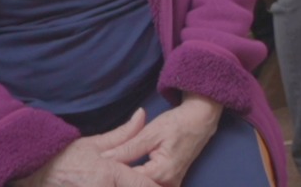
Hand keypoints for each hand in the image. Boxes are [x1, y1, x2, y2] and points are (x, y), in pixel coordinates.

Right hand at [14, 109, 160, 186]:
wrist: (34, 172)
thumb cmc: (63, 158)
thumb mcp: (93, 143)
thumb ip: (124, 133)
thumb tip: (142, 115)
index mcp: (110, 174)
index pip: (145, 185)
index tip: (169, 185)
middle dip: (145, 186)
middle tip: (164, 184)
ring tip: (137, 183)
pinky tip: (118, 185)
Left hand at [100, 95, 221, 186]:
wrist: (201, 120)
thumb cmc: (177, 123)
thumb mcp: (150, 133)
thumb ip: (127, 148)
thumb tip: (104, 158)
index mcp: (161, 172)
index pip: (129, 181)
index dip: (113, 175)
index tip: (99, 171)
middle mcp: (168, 184)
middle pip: (136, 186)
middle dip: (120, 179)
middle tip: (104, 174)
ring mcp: (172, 185)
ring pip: (144, 186)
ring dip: (131, 181)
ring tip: (115, 173)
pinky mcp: (172, 183)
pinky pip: (153, 186)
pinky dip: (140, 181)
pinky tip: (128, 175)